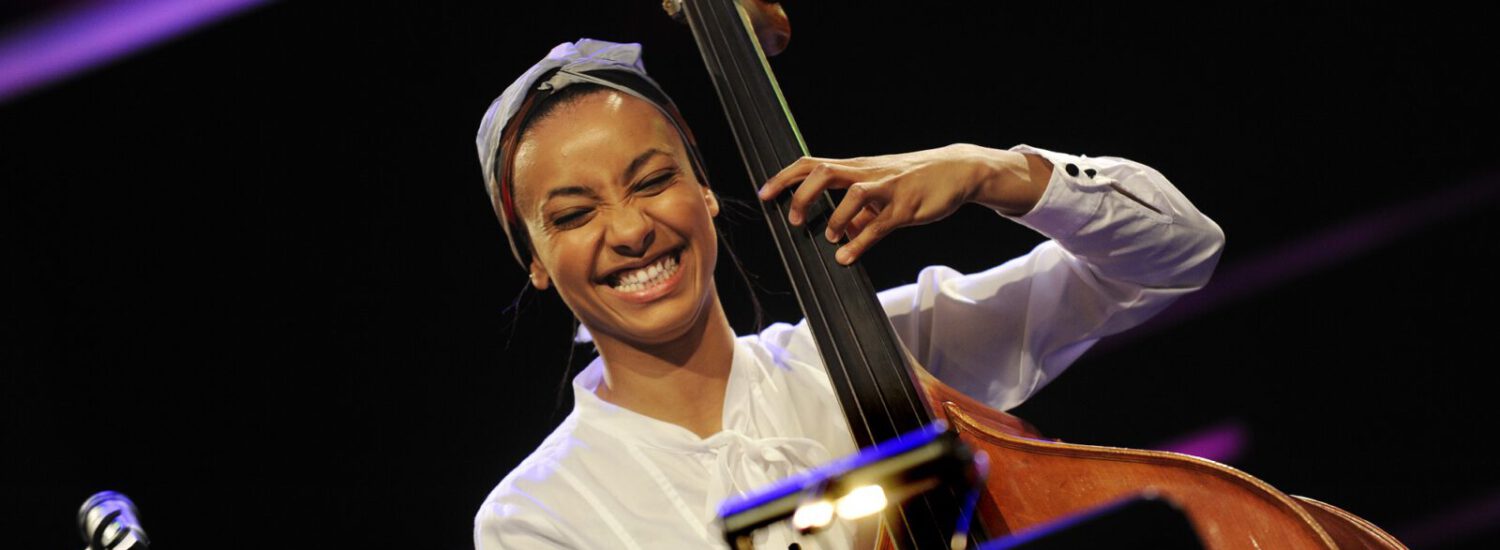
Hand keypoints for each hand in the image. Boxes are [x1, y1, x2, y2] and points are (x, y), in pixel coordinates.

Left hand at [758, 144, 1044, 264]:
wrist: (956, 169)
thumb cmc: (913, 180)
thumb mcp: (880, 192)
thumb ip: (859, 213)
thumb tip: (840, 236)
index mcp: (856, 168)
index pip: (813, 165)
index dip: (786, 178)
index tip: (764, 194)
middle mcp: (867, 174)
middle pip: (826, 172)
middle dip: (802, 194)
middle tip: (793, 220)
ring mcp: (888, 188)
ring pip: (854, 193)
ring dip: (835, 216)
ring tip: (829, 237)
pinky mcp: (907, 206)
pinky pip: (881, 224)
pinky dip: (861, 242)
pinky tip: (847, 257)